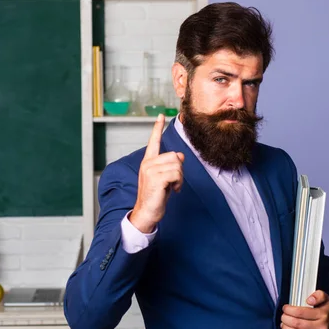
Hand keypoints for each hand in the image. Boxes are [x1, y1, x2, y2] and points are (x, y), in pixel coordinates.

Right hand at [129, 114, 183, 233]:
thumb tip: (180, 156)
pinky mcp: (156, 178)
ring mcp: (150, 170)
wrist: (147, 212)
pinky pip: (176, 173)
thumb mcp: (165, 179)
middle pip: (174, 155)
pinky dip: (179, 183)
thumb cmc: (155, 196)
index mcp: (148, 162)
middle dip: (179, 169)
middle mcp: (148, 163)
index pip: (153, 141)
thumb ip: (170, 166)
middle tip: (174, 182)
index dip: (157, 128)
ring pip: (177, 165)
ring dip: (180, 178)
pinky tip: (173, 190)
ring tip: (173, 187)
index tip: (161, 116)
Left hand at [281, 290, 328, 328]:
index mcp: (323, 314)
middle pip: (297, 324)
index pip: (300, 312)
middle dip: (286, 319)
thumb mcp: (324, 299)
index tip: (285, 308)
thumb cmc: (324, 311)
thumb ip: (318, 295)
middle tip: (283, 316)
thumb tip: (309, 300)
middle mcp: (322, 327)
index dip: (289, 310)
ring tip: (283, 325)